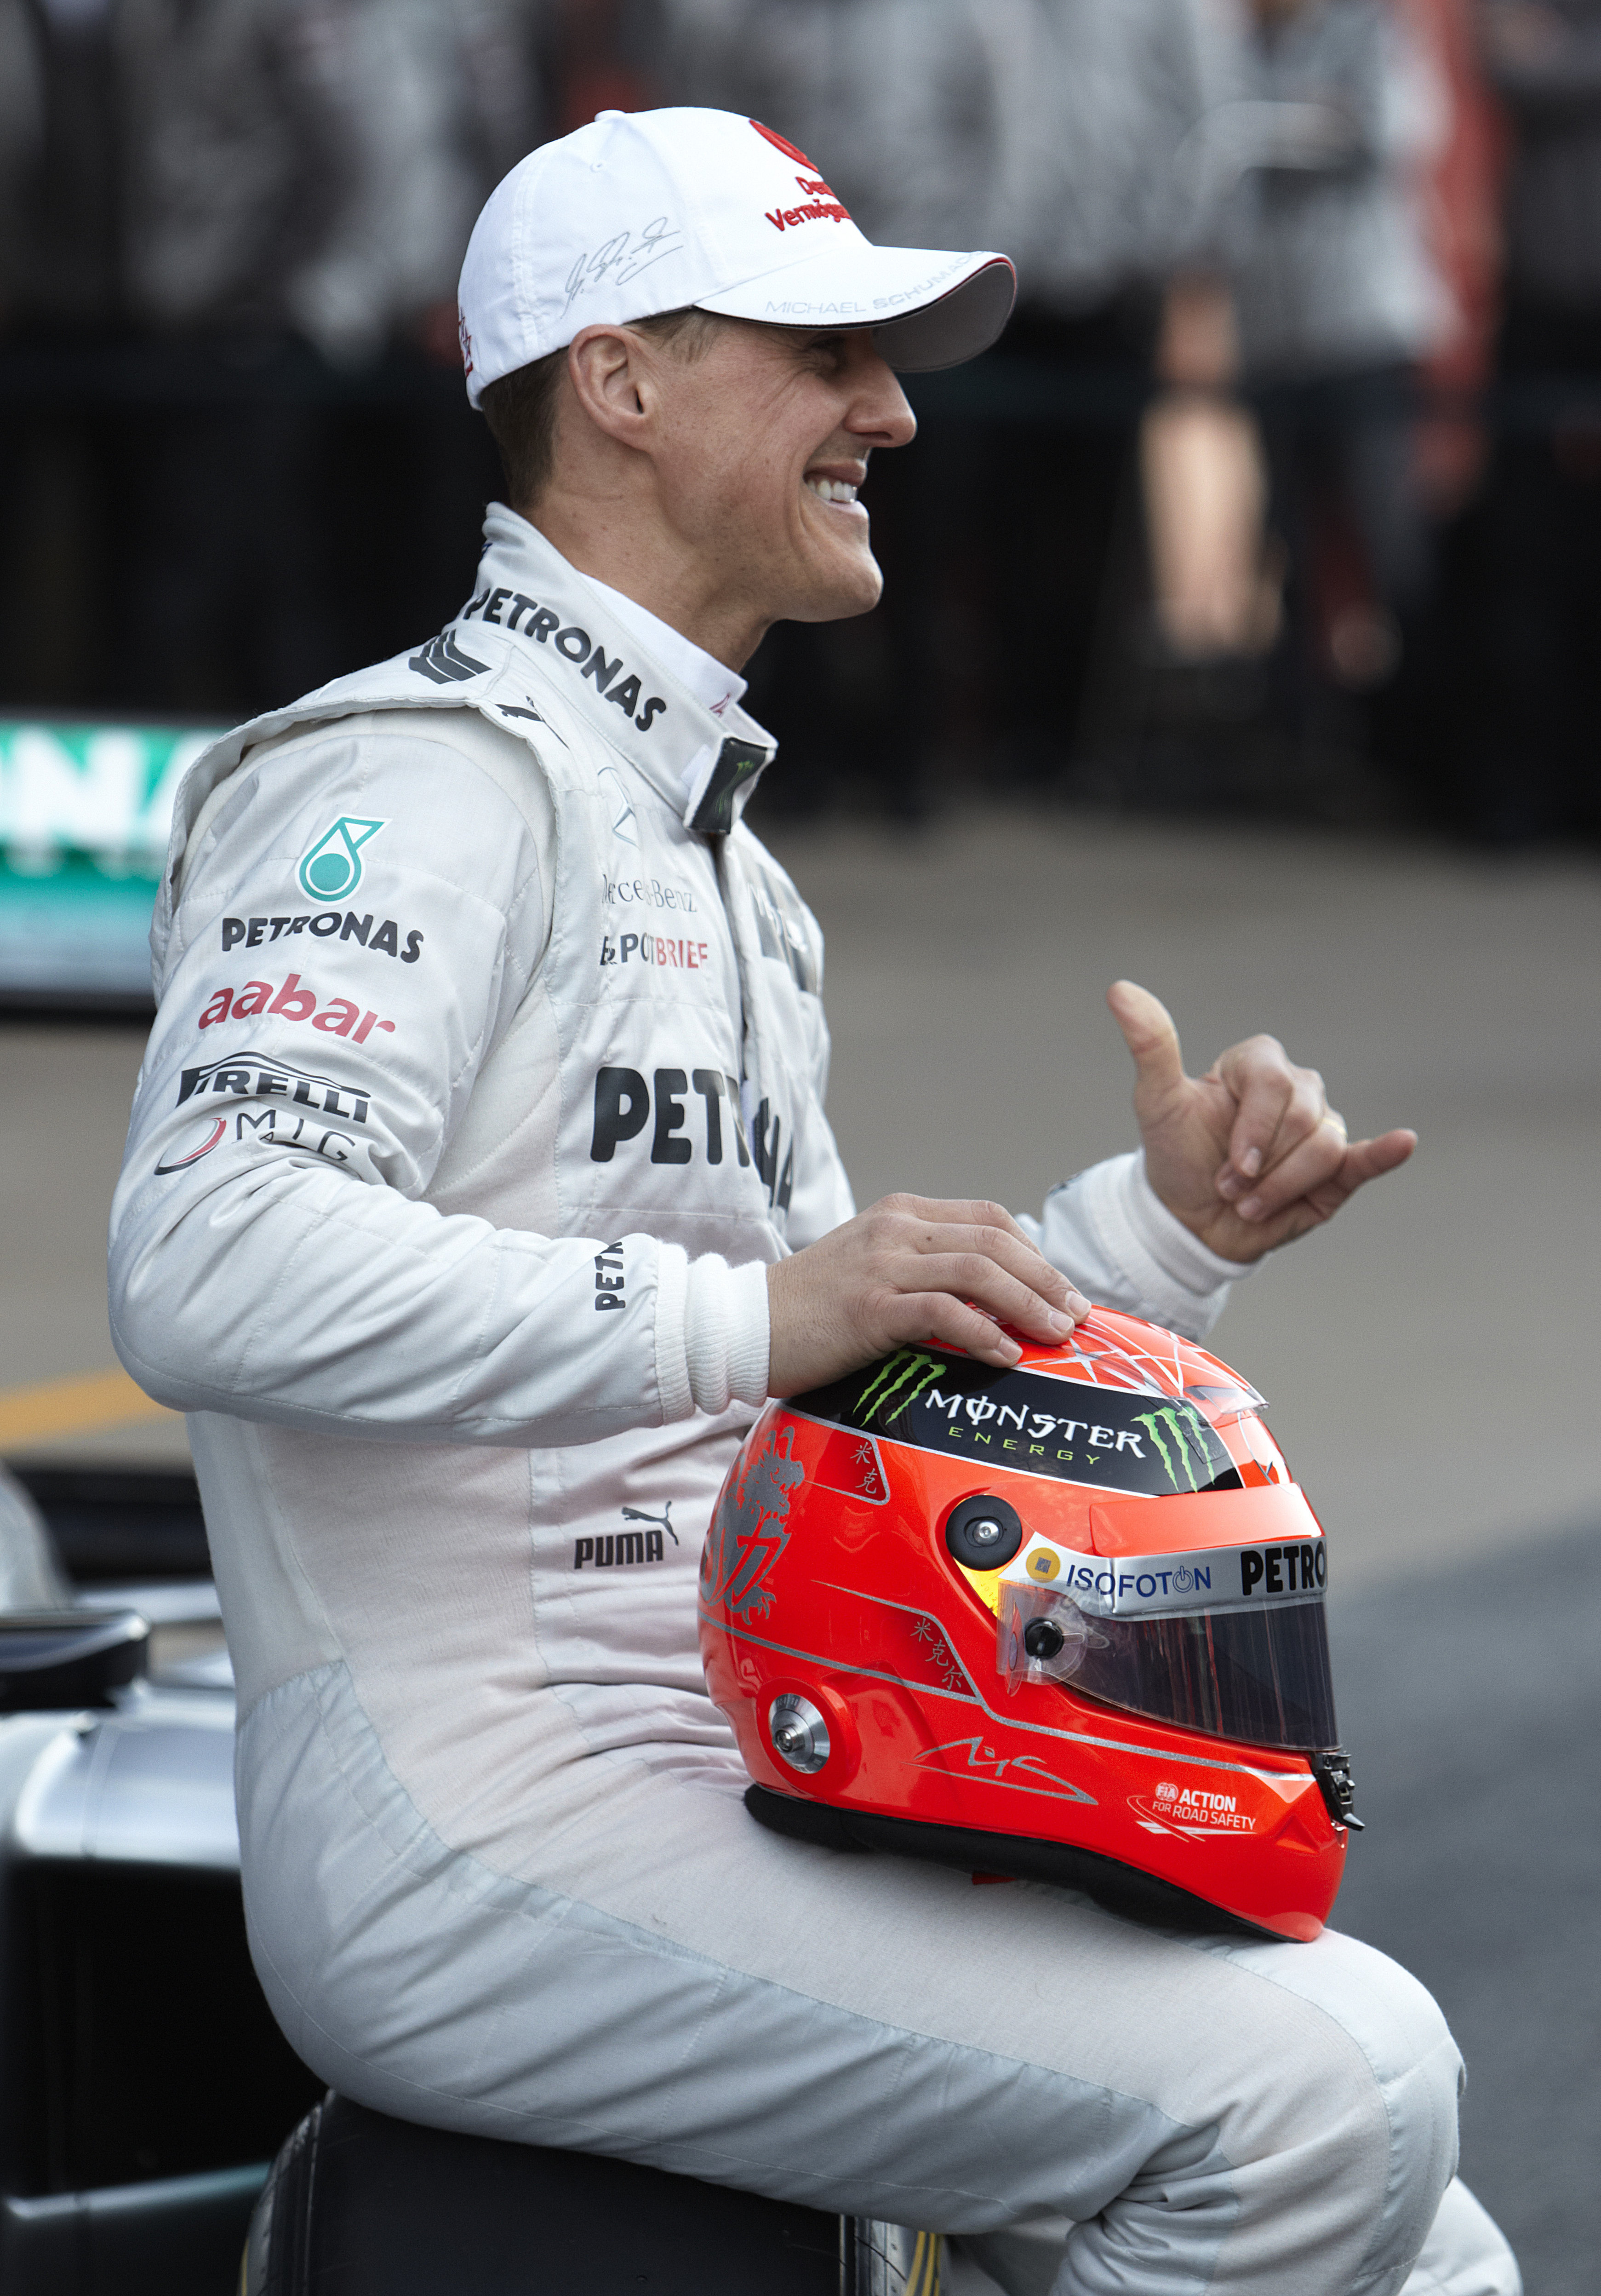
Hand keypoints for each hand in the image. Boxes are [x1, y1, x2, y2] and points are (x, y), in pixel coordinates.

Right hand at [767, 1195, 1088, 1396]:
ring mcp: (883, 1265)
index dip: (1035, 1253)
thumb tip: (990, 1300)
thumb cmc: (810, 1310)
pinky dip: (985, 1334)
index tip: (1061, 1289)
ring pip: (980, 1272)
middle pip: (995, 1241)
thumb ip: (923, 1269)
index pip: (989, 1218)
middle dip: (1047, 1279)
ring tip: (1057, 1335)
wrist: (743, 1326)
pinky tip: (1006, 1356)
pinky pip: (944, 1312)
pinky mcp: (870, 1306)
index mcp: (900, 1214)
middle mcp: (896, 1229)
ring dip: (1029, 1304)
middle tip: (1077, 1315)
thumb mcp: (872, 1269)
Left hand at [1108, 980, 1415, 1262]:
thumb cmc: (1176, 1155)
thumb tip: (1120, 989)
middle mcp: (1297, 1091)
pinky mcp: (1339, 1170)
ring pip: (1323, 1148)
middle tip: (1230, 1188)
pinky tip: (1403, 1142)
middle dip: (1260, 1166)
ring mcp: (1320, 1128)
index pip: (1274, 1085)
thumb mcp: (1157, 1102)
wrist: (1190, 1221)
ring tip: (1250, 1203)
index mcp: (1259, 1065)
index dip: (1252, 1132)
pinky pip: (1366, 1157)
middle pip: (1300, 1118)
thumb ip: (1151, 1045)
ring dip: (1282, 1186)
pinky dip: (1386, 1152)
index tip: (1228, 1168)